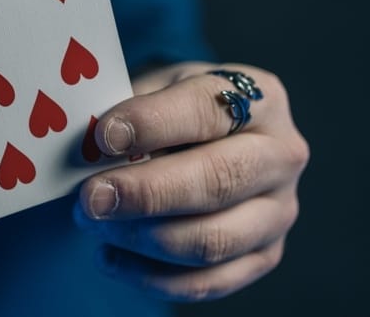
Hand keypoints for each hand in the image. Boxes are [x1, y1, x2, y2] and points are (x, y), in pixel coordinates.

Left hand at [74, 61, 308, 300]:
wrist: (204, 137)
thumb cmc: (173, 108)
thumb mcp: (156, 87)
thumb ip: (129, 110)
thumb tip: (88, 148)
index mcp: (259, 97)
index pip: (207, 109)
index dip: (152, 123)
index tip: (103, 137)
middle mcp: (281, 154)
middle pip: (219, 180)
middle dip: (147, 193)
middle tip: (90, 197)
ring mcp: (279, 211)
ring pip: (214, 239)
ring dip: (143, 238)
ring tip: (92, 223)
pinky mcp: (264, 255)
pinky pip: (209, 282)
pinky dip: (152, 276)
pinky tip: (108, 256)